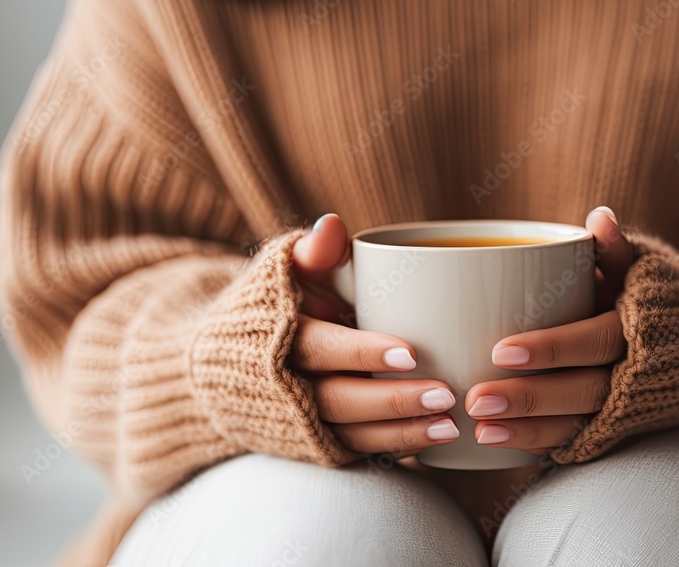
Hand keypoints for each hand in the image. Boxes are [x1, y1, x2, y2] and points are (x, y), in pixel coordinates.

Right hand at [290, 214, 459, 457]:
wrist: (228, 365)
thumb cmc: (274, 307)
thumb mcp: (284, 274)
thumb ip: (312, 252)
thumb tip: (332, 226)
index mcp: (278, 340)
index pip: (320, 348)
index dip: (362, 352)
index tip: (410, 351)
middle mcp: (286, 388)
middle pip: (338, 400)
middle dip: (392, 401)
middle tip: (445, 394)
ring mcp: (299, 423)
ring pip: (349, 435)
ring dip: (401, 433)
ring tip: (450, 425)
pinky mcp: (316, 445)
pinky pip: (355, 453)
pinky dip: (393, 449)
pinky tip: (433, 442)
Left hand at [464, 206, 632, 453]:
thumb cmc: (661, 297)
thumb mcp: (648, 269)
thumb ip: (618, 248)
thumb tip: (598, 218)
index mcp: (641, 329)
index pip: (595, 340)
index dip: (552, 349)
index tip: (502, 350)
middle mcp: (638, 374)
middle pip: (583, 391)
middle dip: (529, 399)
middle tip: (476, 399)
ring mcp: (629, 408)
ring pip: (578, 425)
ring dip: (527, 430)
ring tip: (480, 430)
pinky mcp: (618, 429)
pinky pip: (578, 443)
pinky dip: (539, 443)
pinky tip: (498, 442)